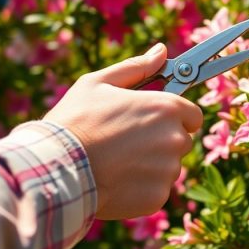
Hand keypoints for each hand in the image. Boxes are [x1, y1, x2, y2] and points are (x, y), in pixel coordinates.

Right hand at [44, 44, 202, 218]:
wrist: (56, 168)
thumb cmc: (76, 120)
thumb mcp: (99, 83)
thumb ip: (136, 68)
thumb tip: (160, 51)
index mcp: (166, 107)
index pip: (192, 115)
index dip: (174, 118)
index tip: (153, 122)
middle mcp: (174, 138)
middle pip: (181, 141)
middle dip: (160, 142)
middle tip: (126, 143)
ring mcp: (168, 170)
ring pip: (168, 168)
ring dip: (151, 166)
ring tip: (116, 163)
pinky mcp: (157, 197)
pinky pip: (156, 191)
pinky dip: (141, 189)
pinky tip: (116, 182)